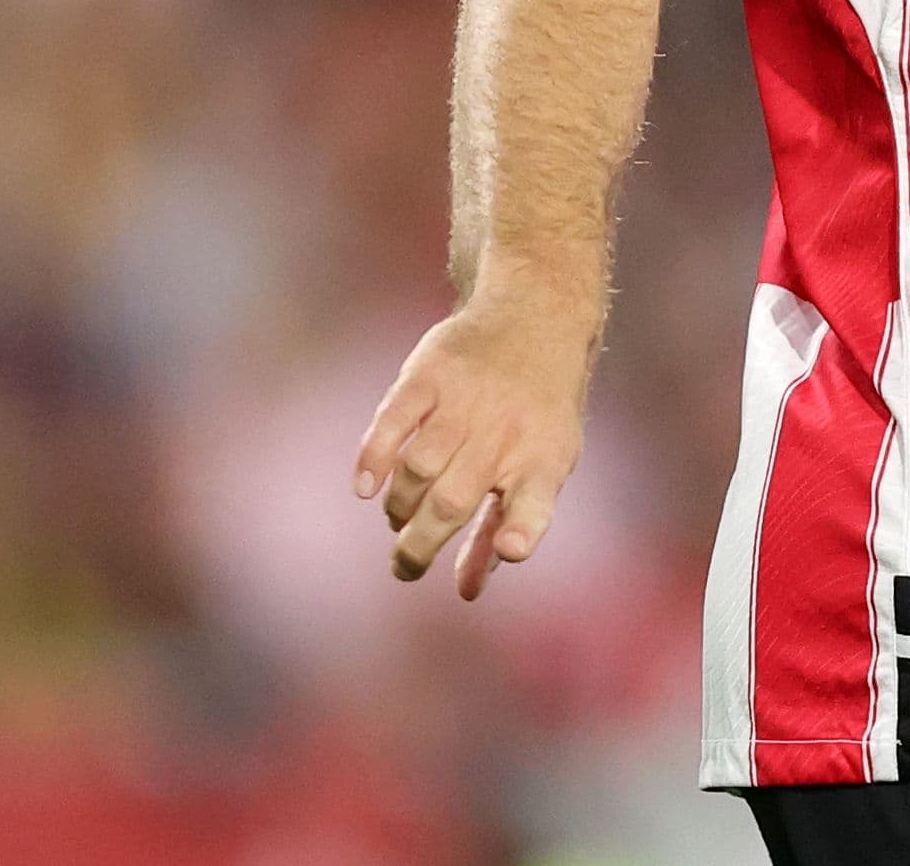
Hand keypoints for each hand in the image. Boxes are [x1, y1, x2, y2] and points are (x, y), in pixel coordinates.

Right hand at [353, 291, 594, 597]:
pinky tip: (366, 488)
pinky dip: (374, 455)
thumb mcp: (542, 465)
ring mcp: (467, 400)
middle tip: (404, 567)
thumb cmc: (536, 413)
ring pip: (420, 467)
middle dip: (421, 544)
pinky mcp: (431, 372)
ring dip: (400, 505)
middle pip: (454, 500)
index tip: (511, 550)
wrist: (535, 317)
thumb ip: (503, 526)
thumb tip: (465, 592)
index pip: (536, 502)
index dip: (523, 530)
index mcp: (543, 459)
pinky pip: (394, 419)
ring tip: (399, 517)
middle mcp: (506, 431)